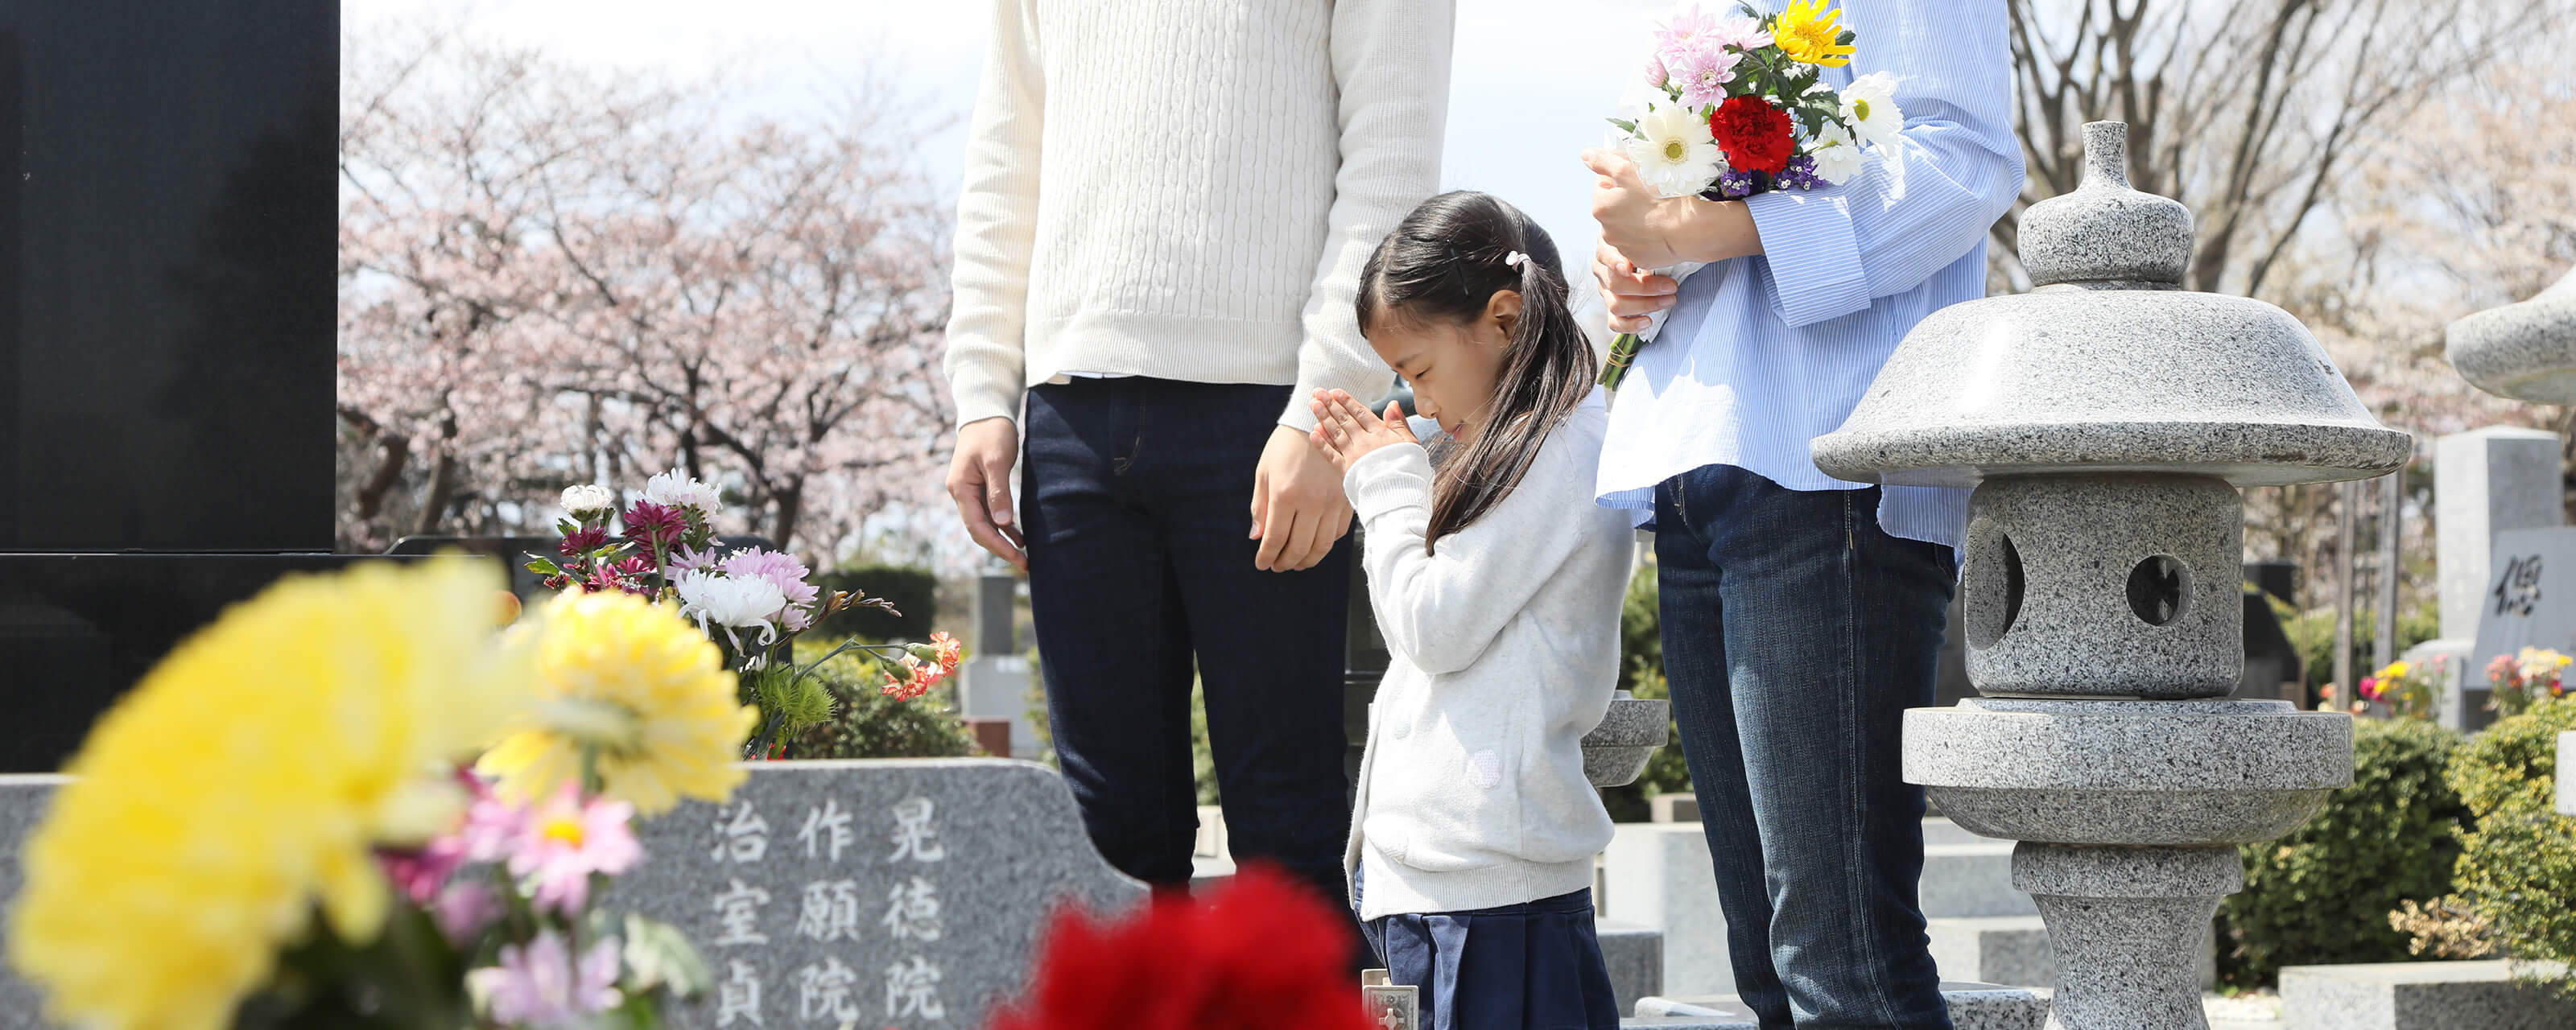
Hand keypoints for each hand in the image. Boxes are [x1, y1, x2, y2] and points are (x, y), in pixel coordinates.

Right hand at [946, 417, 1026, 568]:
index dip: (996, 545)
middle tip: (1024, 563)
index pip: (976, 526)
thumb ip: (999, 492)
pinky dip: (1004, 525)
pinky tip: (1019, 536)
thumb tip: (1002, 524)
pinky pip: (990, 513)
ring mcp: (969, 491)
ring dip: (1003, 539)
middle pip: (979, 529)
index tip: (1016, 558)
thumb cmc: (992, 432)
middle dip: (1000, 548)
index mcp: (960, 488)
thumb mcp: (997, 461)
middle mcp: (961, 492)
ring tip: (1024, 555)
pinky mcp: (980, 487)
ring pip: (985, 523)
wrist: (987, 410)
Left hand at [1252, 421, 1354, 572]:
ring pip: (1321, 546)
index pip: (1275, 539)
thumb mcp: (1264, 473)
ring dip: (1307, 560)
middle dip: (1285, 562)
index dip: (1266, 557)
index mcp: (1286, 494)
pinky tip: (1314, 544)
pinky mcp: (1347, 500)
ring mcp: (1333, 502)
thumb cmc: (1284, 447)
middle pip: (1299, 548)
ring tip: (1296, 563)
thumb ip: (1260, 507)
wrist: (1316, 423)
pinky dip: (1325, 544)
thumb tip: (1257, 538)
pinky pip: (1338, 533)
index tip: (1261, 564)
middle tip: (1277, 566)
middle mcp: (1311, 502)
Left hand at [1306, 389, 1419, 475]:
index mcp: (1380, 434)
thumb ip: (1399, 423)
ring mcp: (1354, 456)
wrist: (1400, 493)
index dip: (1347, 401)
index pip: (1361, 413)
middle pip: (1345, 419)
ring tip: (1314, 405)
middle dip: (1331, 404)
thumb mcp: (1411, 443)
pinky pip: (1331, 454)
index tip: (1335, 392)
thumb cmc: (1409, 469)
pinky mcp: (1346, 471)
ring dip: (1324, 418)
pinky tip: (1314, 433)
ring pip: (1336, 433)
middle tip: (1318, 392)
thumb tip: (1392, 404)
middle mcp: (1364, 442)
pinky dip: (1322, 443)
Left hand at [1580, 147, 1761, 269]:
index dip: (1618, 179)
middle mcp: (1607, 231)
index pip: (1602, 186)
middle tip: (1649, 193)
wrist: (1687, 230)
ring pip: (1626, 226)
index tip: (1635, 178)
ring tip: (1657, 210)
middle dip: (1626, 200)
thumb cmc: (1658, 196)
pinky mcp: (1640, 258)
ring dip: (1636, 218)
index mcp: (1601, 207)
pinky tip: (1661, 226)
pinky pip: (1640, 243)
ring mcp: (1624, 247)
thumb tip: (1585, 155)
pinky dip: (1647, 235)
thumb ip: (1603, 162)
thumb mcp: (1627, 170)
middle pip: (1614, 208)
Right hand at [1594, 242, 1679, 334]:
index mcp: (1606, 248)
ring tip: (1669, 300)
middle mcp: (1602, 270)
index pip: (1604, 256)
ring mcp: (1605, 291)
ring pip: (1616, 305)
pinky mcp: (1611, 308)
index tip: (1629, 267)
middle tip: (1672, 286)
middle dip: (1647, 288)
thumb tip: (1659, 252)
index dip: (1614, 263)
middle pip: (1615, 284)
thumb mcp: (1646, 236)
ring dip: (1646, 305)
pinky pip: (1614, 322)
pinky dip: (1631, 325)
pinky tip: (1648, 321)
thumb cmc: (1649, 243)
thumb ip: (1646, 242)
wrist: (1646, 253)